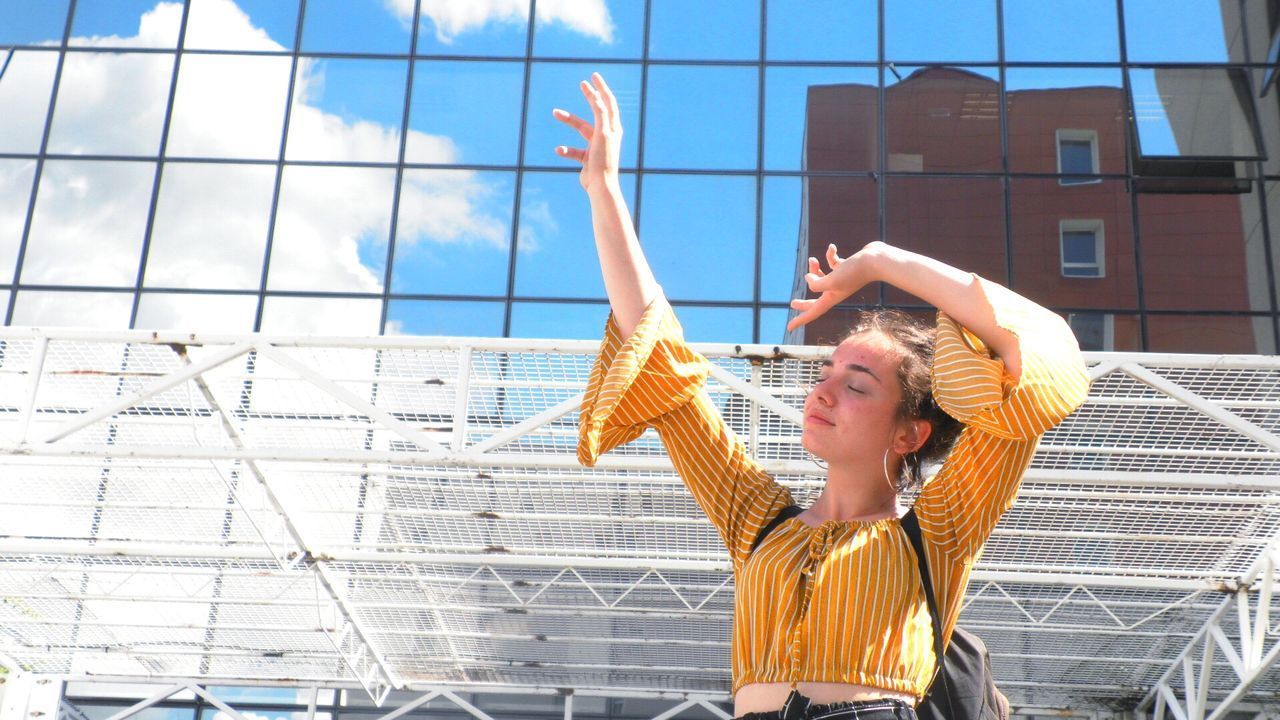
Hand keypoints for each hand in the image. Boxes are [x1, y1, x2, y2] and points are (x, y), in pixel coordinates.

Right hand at [553, 72, 621, 192]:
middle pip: (596, 111)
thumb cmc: (604, 160)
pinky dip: (566, 149)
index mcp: (613, 127)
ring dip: (569, 120)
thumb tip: (598, 97)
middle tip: (582, 83)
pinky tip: (558, 150)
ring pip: (581, 128)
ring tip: (555, 112)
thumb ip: (600, 115)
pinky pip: (574, 150)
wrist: (601, 186)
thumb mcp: (603, 134)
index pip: (608, 103)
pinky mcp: (588, 158)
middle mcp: (607, 134)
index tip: (593, 76)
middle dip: (589, 97)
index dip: (601, 89)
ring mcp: (597, 145)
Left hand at [786, 241, 885, 331]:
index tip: (788, 328)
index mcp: (831, 298)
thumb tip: (808, 278)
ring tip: (812, 259)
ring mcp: (842, 279)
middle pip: (816, 300)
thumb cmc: (855, 272)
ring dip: (814, 268)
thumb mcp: (832, 280)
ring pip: (822, 277)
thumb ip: (816, 283)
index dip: (800, 320)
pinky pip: (833, 263)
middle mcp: (836, 291)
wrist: (876, 261)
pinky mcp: (847, 268)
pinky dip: (830, 255)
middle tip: (792, 303)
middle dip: (804, 302)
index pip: (813, 312)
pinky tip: (831, 248)